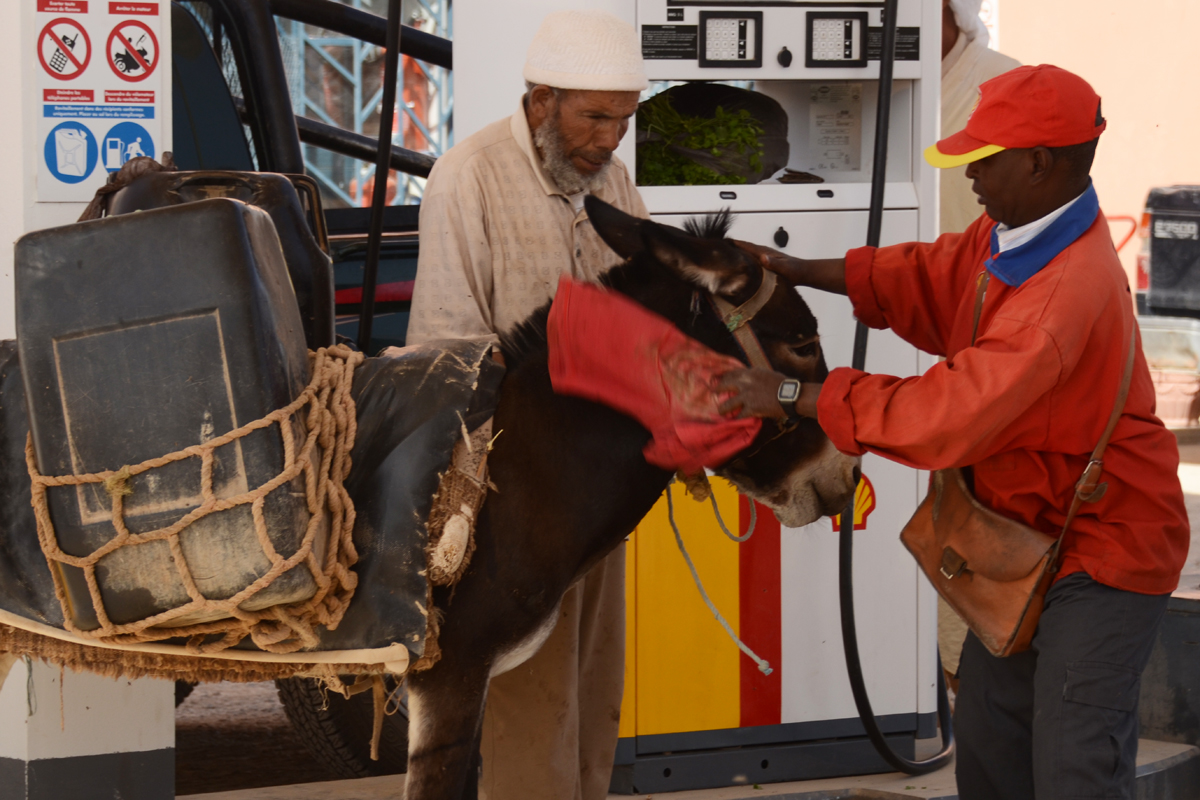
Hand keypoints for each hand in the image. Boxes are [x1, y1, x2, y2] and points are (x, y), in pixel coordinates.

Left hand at [715, 369, 820, 420]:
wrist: (792, 395)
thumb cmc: (784, 384)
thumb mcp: (767, 374)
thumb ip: (755, 376)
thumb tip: (749, 378)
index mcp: (751, 372)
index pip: (732, 373)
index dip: (723, 377)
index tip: (717, 379)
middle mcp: (746, 382)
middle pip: (724, 385)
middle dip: (717, 389)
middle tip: (712, 392)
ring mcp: (747, 395)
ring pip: (727, 404)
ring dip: (723, 409)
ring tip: (721, 411)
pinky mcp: (751, 408)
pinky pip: (739, 416)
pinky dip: (736, 420)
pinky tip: (734, 422)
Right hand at [730, 240, 848, 295]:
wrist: (805, 273)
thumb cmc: (796, 271)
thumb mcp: (785, 269)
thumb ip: (774, 264)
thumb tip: (763, 258)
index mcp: (764, 252)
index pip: (745, 245)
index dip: (732, 244)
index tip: (720, 243)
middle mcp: (762, 253)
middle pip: (742, 248)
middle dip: (730, 247)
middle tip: (716, 248)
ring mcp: (764, 257)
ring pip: (745, 253)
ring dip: (735, 253)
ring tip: (723, 256)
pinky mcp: (765, 263)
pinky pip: (750, 260)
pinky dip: (742, 260)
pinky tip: (738, 266)